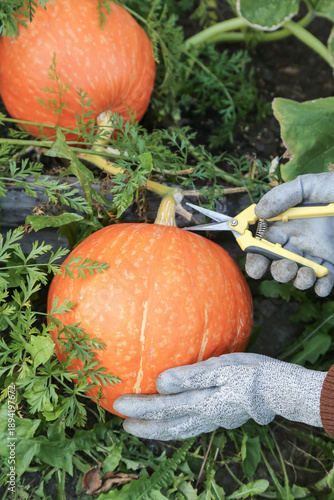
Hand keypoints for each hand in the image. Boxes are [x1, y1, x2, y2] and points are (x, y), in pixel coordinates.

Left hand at [113, 353, 325, 439]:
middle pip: (169, 426)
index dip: (140, 408)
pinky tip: (174, 418)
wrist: (278, 388)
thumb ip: (191, 376)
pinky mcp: (221, 415)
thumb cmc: (250, 372)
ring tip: (142, 426)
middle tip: (124, 424)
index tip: (118, 405)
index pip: (164, 408)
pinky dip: (175, 425)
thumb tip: (161, 383)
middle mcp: (205, 417)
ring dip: (158, 429)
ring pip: (179, 429)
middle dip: (145, 426)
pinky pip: (191, 424)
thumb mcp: (221, 368)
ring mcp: (213, 419)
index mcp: (202, 404)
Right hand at [245, 173, 333, 295]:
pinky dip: (321, 288)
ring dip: (296, 280)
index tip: (253, 257)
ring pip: (296, 274)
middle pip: (275, 261)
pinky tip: (322, 284)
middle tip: (284, 267)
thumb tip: (259, 212)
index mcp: (286, 222)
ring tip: (305, 275)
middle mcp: (298, 240)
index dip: (253, 250)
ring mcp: (316, 253)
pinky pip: (323, 282)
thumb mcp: (311, 185)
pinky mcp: (333, 264)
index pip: (262, 240)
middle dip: (274, 270)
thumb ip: (284, 195)